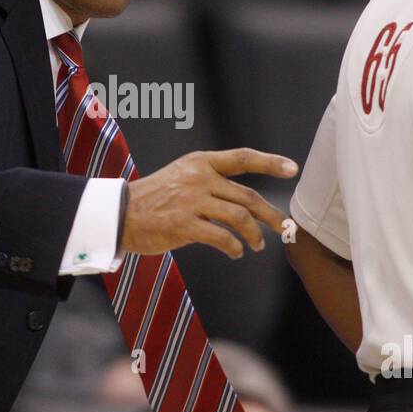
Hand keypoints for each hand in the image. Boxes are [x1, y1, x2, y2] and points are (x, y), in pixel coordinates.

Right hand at [120, 148, 296, 257]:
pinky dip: (234, 247)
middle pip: (247, 196)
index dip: (270, 163)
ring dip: (254, 235)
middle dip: (271, 214)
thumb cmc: (153, 198)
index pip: (242, 158)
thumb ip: (210, 182)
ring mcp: (192, 201)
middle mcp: (199, 178)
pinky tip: (235, 253)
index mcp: (200, 162)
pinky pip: (221, 237)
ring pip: (239, 218)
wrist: (120, 213)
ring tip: (257, 245)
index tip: (292, 168)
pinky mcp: (184, 224)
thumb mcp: (181, 176)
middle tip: (284, 228)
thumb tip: (241, 204)